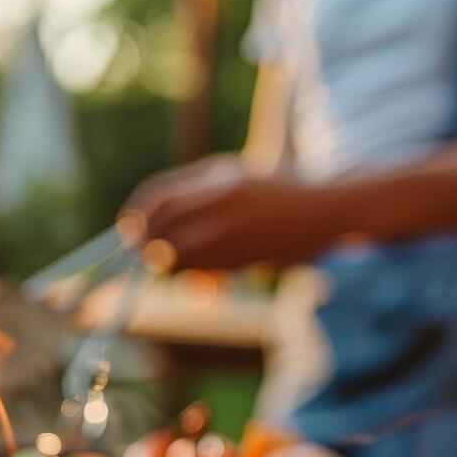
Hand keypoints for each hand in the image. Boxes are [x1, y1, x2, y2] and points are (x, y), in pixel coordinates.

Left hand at [121, 157, 356, 269]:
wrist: (329, 207)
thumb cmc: (278, 190)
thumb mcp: (236, 177)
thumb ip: (196, 192)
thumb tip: (147, 220)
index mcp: (219, 177)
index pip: (161, 196)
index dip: (138, 214)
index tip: (127, 229)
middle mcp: (225, 201)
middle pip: (166, 227)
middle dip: (148, 245)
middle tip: (144, 255)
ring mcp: (238, 229)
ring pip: (183, 254)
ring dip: (171, 265)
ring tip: (173, 269)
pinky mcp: (249, 254)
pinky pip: (208, 269)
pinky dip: (197, 275)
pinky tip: (203, 279)